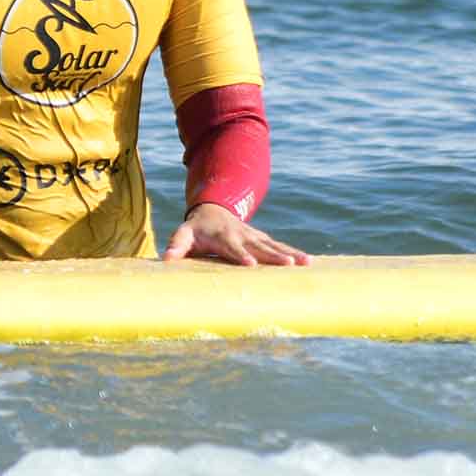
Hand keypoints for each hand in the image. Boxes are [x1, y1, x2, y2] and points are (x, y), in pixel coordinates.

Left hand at [162, 201, 310, 266]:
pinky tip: (308, 262)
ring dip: (291, 253)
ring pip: (274, 245)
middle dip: (274, 256)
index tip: (251, 264)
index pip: (233, 248)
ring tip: (306, 263)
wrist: (213, 210)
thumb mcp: (183, 235)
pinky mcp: (262, 239)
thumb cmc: (196, 229)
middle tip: (289, 264)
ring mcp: (255, 236)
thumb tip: (166, 260)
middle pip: (260, 247)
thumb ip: (177, 245)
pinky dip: (293, 252)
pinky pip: (279, 246)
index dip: (241, 255)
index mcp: (223, 237)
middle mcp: (242, 236)